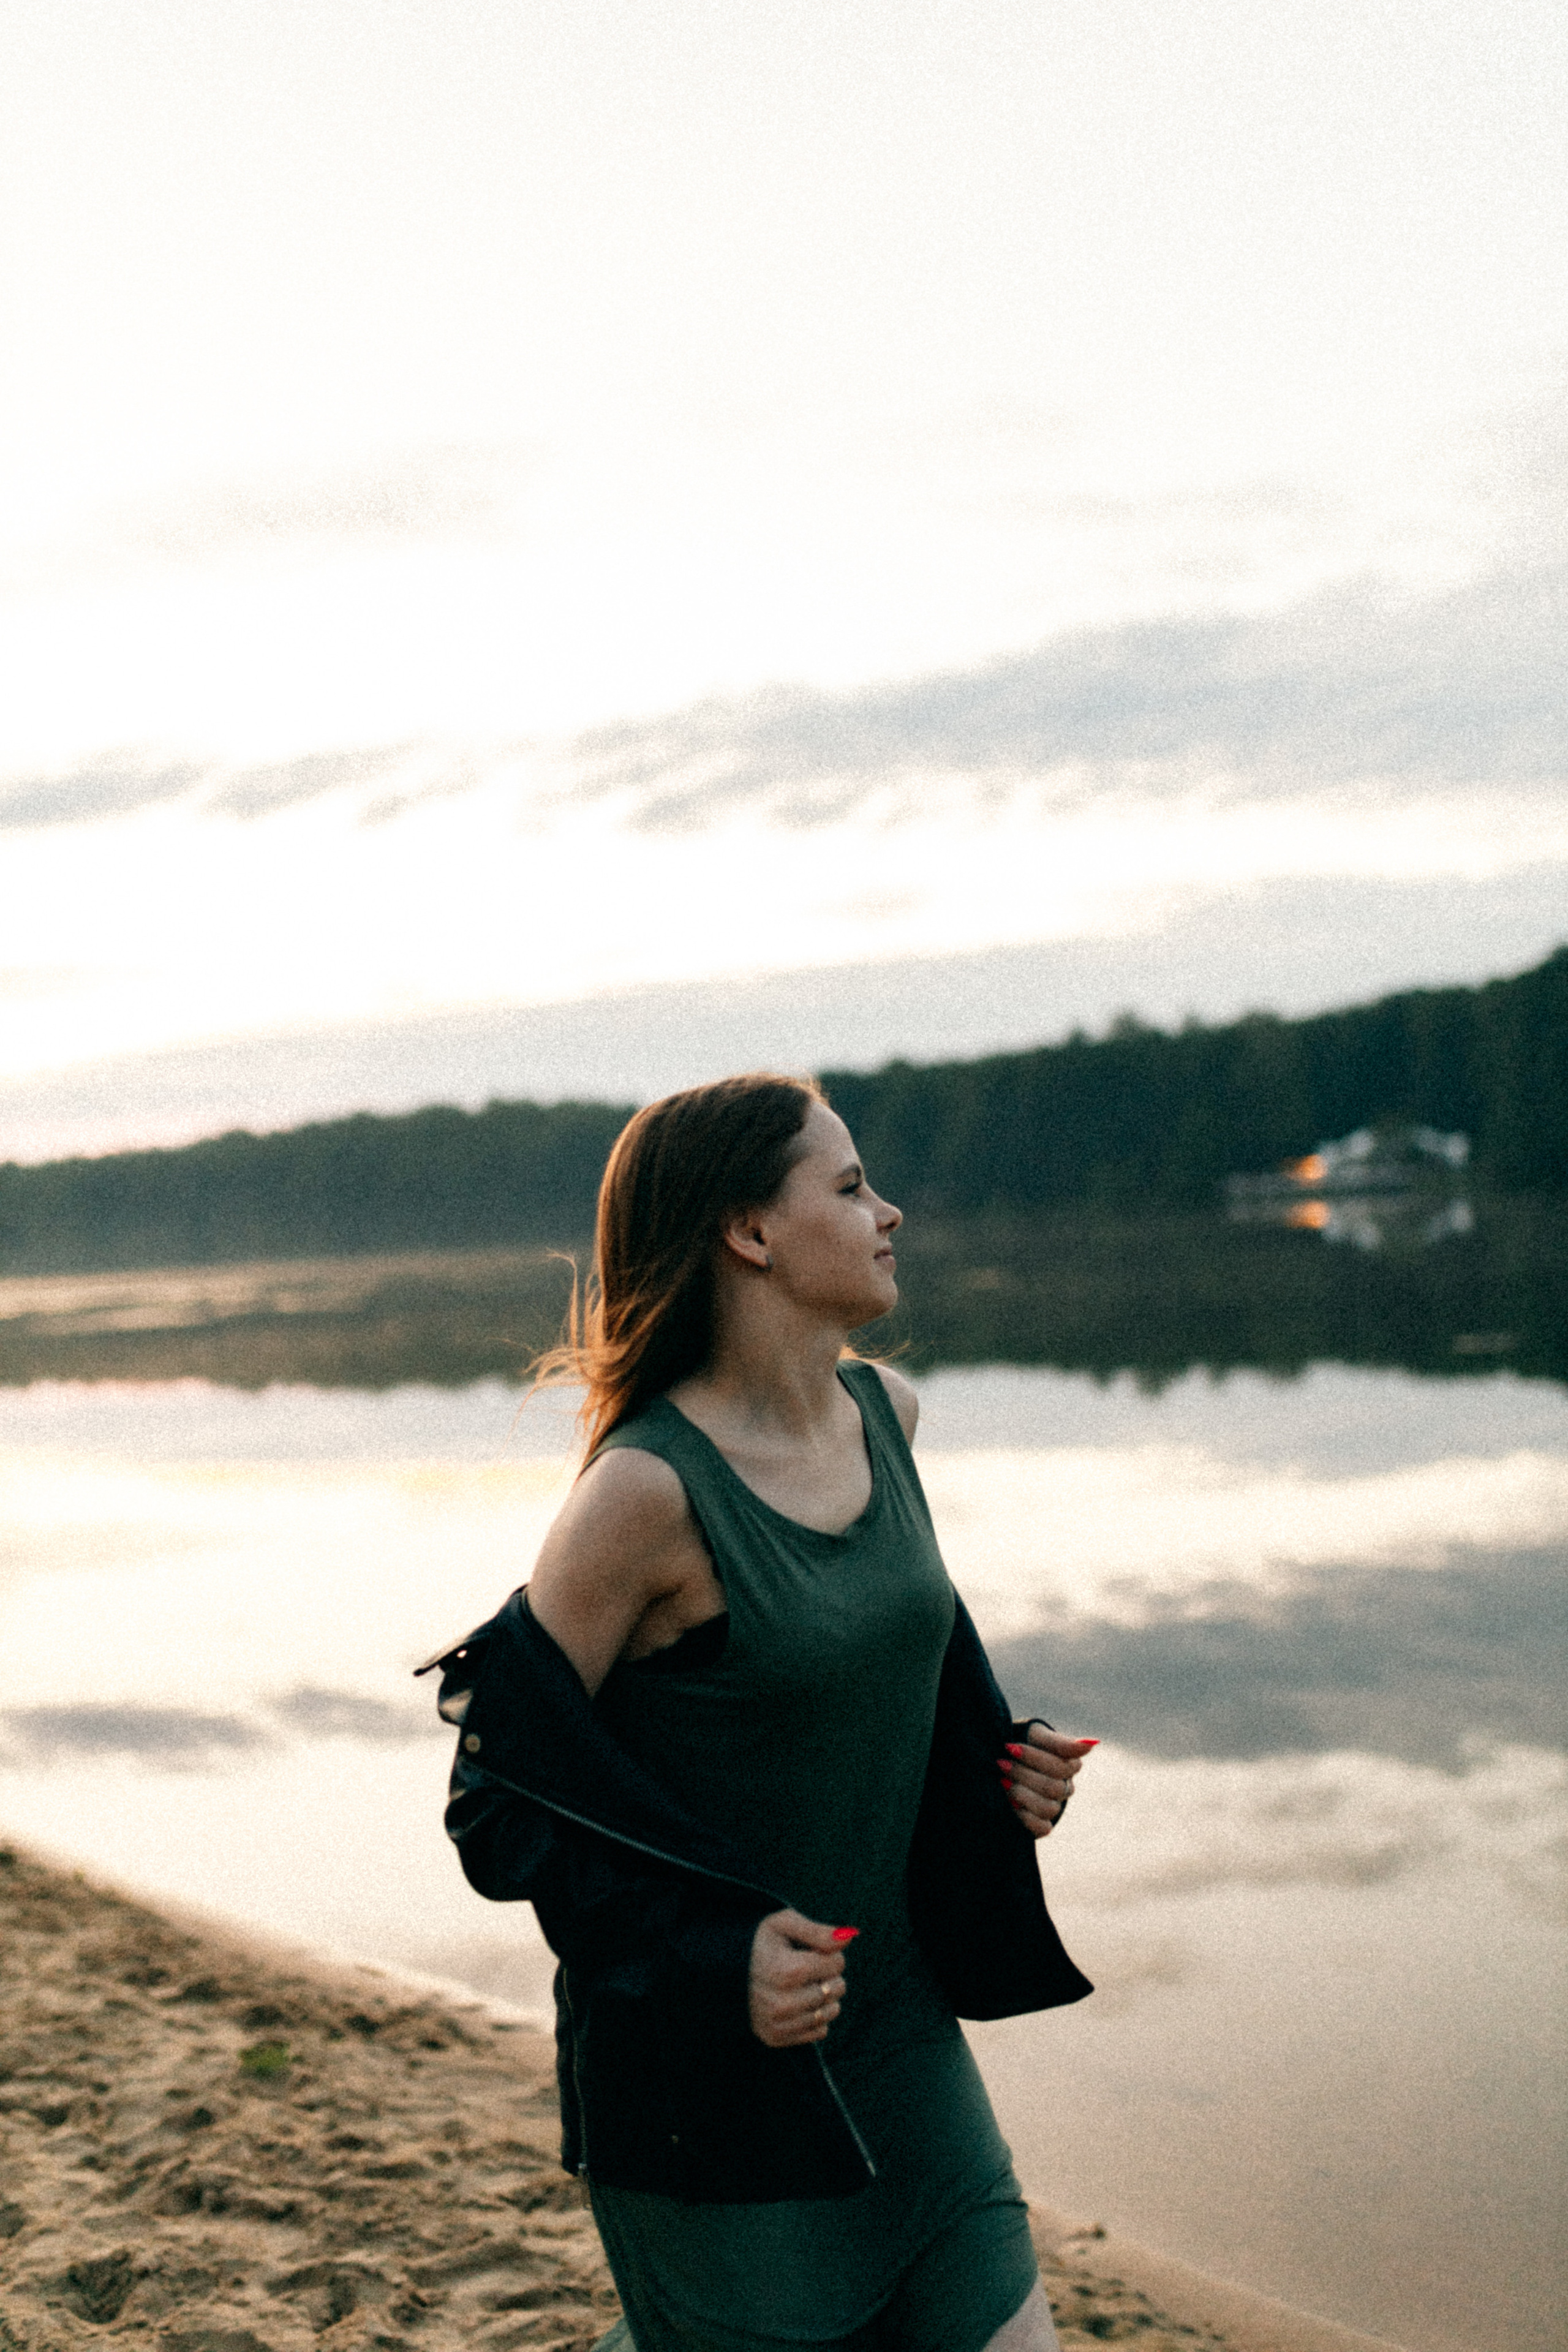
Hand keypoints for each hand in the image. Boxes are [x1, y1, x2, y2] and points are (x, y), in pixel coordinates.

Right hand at [747, 1909, 855, 2047]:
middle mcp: (782, 2003)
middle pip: (836, 1988)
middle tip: (808, 1967)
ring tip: (804, 1984)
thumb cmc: (759, 1943)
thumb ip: (819, 1932)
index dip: (830, 1953)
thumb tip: (851, 1936)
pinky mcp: (777, 2038)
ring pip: (830, 2012)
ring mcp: (778, 2024)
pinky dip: (816, 2017)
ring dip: (826, 1997)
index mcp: (786, 1971)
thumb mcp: (784, 1924)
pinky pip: (819, 2032)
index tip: (812, 1950)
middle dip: (829, 1974)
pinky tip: (798, 2002)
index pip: (837, 1963)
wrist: (725, 1971)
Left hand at [997, 1727, 1096, 1839]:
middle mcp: (1066, 1788)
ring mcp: (1056, 1807)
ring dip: (1021, 1794)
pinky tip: (1010, 1802)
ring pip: (1047, 1808)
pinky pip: (1042, 1828)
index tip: (1009, 1747)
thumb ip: (1060, 1742)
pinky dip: (1025, 1817)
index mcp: (1070, 1765)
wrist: (1007, 1760)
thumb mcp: (1038, 1736)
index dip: (1033, 1757)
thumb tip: (1094, 1743)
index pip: (1059, 1766)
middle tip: (1000, 1763)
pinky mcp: (1043, 1824)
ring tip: (1002, 1781)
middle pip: (1052, 1788)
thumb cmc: (1026, 1744)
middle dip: (1022, 1774)